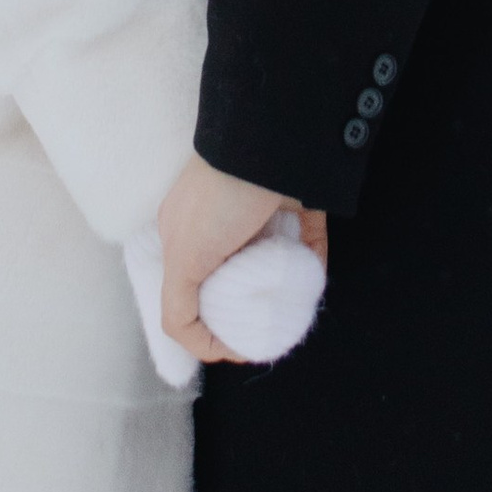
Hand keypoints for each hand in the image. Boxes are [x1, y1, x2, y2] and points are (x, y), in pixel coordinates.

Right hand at [156, 154, 293, 363]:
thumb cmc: (217, 202)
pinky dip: (313, 269)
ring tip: (291, 315)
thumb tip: (198, 343)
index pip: (193, 290)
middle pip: (237, 280)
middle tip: (266, 334)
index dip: (211, 326)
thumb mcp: (183, 258)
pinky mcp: (299, 208)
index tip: (235, 346)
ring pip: (275, 267)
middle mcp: (222, 224)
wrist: (266, 146)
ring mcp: (261, 214)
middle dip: (249, 310)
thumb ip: (178, 308)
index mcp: (187, 234)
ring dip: (282, 292)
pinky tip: (312, 286)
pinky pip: (309, 247)